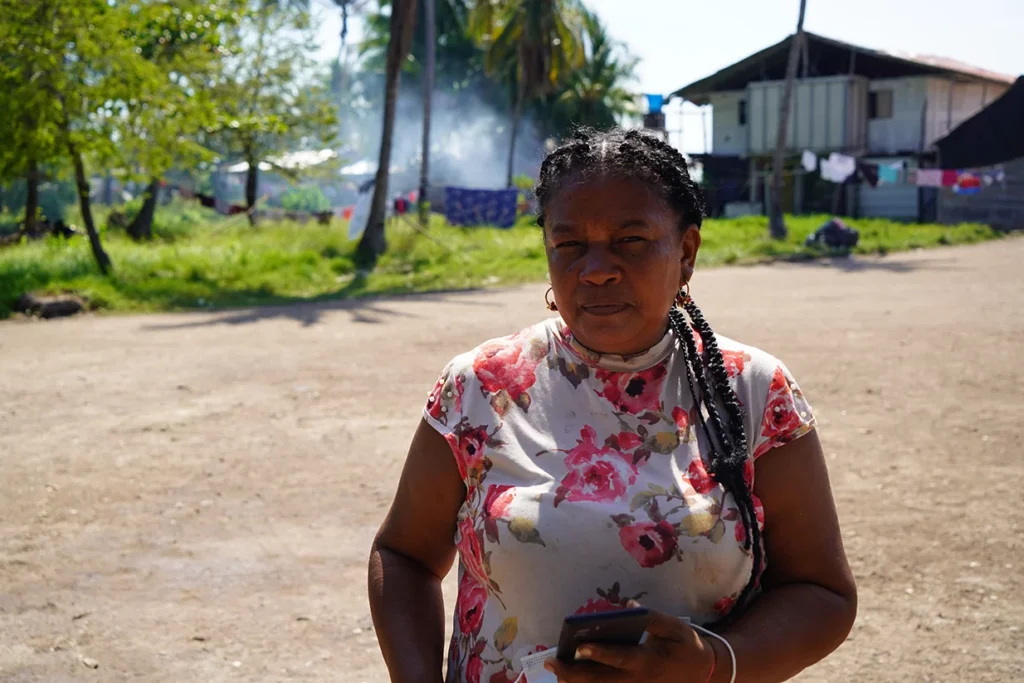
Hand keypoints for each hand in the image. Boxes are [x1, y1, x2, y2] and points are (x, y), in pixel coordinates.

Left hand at [544, 606, 716, 682]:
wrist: (704, 674)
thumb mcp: (676, 628)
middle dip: (574, 674)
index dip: (601, 653)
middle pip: (602, 681)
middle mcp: (638, 681)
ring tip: (556, 670)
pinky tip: (572, 678)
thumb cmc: (686, 646)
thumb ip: (652, 618)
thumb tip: (628, 606)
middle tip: (552, 662)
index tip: (581, 647)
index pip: (621, 658)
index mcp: (649, 661)